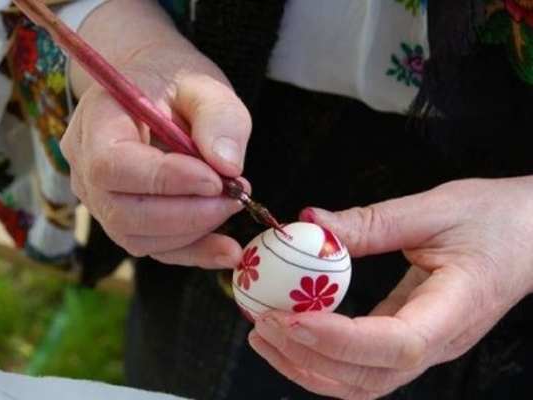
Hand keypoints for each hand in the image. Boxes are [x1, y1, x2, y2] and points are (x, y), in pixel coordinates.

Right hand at [59, 0, 251, 267]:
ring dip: (192, 234)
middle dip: (185, 215)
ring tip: (233, 206)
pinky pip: (152, 248)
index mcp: (96, 122)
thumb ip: (218, 117)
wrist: (149, 89)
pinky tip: (226, 250)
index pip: (113, 165)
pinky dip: (191, 252)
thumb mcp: (202, 84)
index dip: (164, 180)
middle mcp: (85, 166)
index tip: (215, 180)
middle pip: (122, 212)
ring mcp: (99, 198)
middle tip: (234, 198)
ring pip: (136, 238)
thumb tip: (228, 167)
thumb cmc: (171, 82)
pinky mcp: (122, 219)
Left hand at [248, 177, 532, 398]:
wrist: (529, 234)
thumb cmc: (493, 219)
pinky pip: (361, 364)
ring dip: (306, 365)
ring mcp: (423, 346)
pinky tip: (291, 332)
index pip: (396, 344)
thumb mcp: (435, 209)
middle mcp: (437, 342)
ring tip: (263, 335)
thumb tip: (309, 222)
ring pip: (361, 383)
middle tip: (261, 324)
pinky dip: (320, 356)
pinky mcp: (407, 338)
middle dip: (307, 358)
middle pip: (369, 378)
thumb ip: (372, 221)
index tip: (291, 319)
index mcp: (455, 309)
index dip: (340, 340)